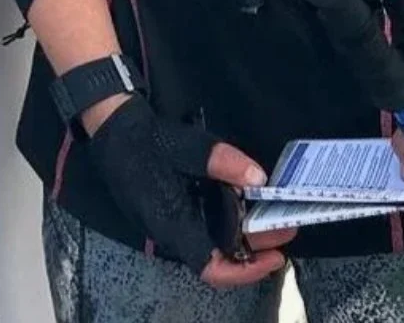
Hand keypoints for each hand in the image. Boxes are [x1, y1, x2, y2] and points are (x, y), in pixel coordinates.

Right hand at [86, 95, 294, 285]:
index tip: (274, 259)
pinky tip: (245, 207)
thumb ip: (225, 163)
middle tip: (286, 230)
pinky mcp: (171, 214)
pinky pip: (204, 231)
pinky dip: (228, 225)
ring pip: (213, 244)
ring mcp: (171, 226)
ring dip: (243, 236)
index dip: (246, 271)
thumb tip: (260, 178)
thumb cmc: (151, 143)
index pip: (212, 268)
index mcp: (175, 224)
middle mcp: (172, 234)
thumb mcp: (192, 147)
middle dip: (255, 248)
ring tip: (272, 217)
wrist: (117, 132)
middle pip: (219, 258)